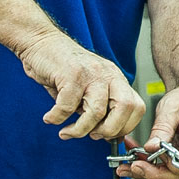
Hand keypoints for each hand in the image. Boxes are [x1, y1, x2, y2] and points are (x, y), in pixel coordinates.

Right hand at [15, 31, 143, 140]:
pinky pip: (67, 106)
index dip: (125, 127)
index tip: (107, 136)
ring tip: (66, 132)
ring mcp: (91, 73)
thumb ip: (98, 107)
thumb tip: (106, 135)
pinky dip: (57, 118)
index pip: (136, 107)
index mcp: (116, 79)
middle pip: (125, 108)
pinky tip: (50, 118)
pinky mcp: (70, 74)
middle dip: (109, 130)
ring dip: (80, 130)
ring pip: (96, 112)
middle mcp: (108, 74)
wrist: (42, 42)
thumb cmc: (63, 69)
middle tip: (92, 136)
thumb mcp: (88, 88)